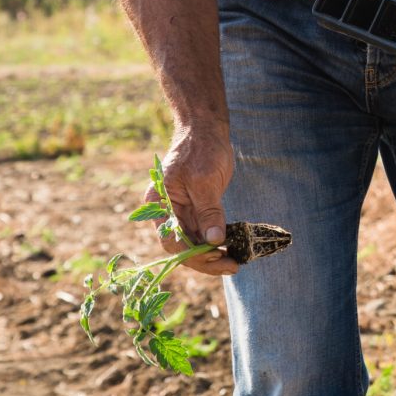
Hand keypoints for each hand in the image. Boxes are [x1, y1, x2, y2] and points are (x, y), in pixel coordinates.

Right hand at [143, 125, 238, 276]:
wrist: (206, 130)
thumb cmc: (202, 150)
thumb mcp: (205, 181)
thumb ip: (208, 212)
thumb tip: (214, 240)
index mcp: (160, 203)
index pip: (171, 240)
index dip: (193, 254)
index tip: (218, 257)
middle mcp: (166, 211)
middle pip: (182, 246)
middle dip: (206, 259)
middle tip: (233, 265)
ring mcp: (181, 211)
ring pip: (193, 241)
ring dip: (212, 254)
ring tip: (235, 262)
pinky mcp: (195, 208)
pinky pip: (202, 231)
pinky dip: (215, 240)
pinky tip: (231, 248)